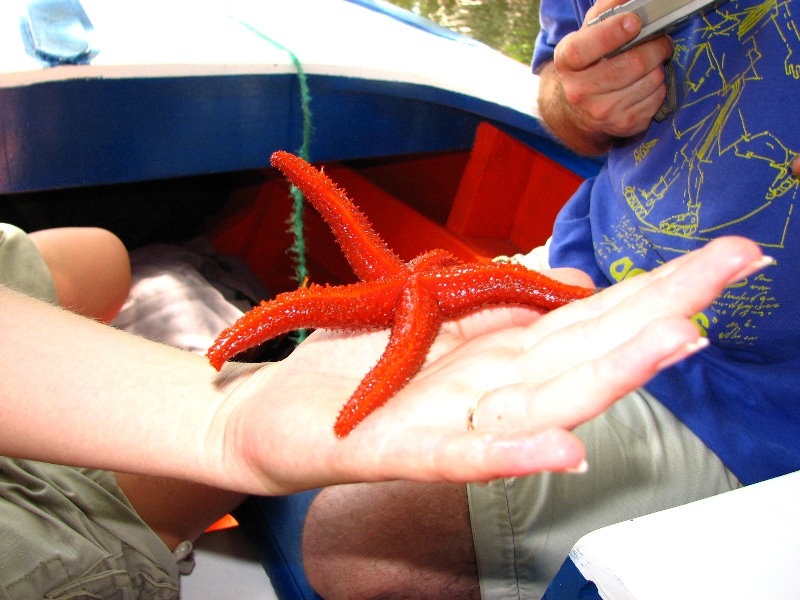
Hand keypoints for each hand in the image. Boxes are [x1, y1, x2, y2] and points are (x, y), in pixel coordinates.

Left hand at [221, 236, 766, 493]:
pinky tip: (562, 450)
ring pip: (542, 404)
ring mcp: (454, 424)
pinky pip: (462, 456)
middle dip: (660, 310)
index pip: (592, 317)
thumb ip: (506, 298)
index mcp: (502, 353)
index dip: (657, 287)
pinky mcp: (400, 453)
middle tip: (734, 270)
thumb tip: (576, 275)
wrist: (278, 413)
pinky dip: (512, 455)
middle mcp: (494, 391)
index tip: (722, 256)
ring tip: (675, 343)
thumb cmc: (359, 365)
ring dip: (609, 377)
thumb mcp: (438, 316)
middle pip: (587, 350)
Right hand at [538, 0, 673, 152]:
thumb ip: (607, 9)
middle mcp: (579, 92)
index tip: (634, 22)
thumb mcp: (590, 32)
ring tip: (652, 62)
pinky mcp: (623, 125)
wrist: (580, 109)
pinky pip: (657, 99)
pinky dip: (659, 87)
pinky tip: (647, 83)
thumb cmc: (591, 61)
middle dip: (655, 47)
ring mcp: (601, 113)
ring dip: (659, 66)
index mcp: (567, 62)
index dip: (611, 33)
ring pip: (650, 81)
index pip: (583, 49)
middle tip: (660, 39)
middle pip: (631, 65)